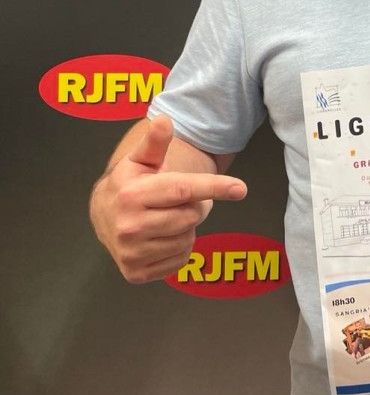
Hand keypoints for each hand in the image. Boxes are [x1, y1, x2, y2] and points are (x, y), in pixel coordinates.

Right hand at [90, 115, 246, 282]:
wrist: (103, 217)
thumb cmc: (130, 182)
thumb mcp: (142, 159)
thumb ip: (156, 142)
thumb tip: (164, 120)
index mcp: (133, 195)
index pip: (183, 190)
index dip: (214, 187)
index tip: (241, 189)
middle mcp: (130, 226)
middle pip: (191, 216)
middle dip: (192, 207)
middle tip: (175, 201)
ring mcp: (132, 253)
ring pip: (188, 240)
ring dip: (186, 229)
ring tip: (165, 217)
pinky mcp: (136, 274)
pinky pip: (180, 260)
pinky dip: (179, 248)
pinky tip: (161, 237)